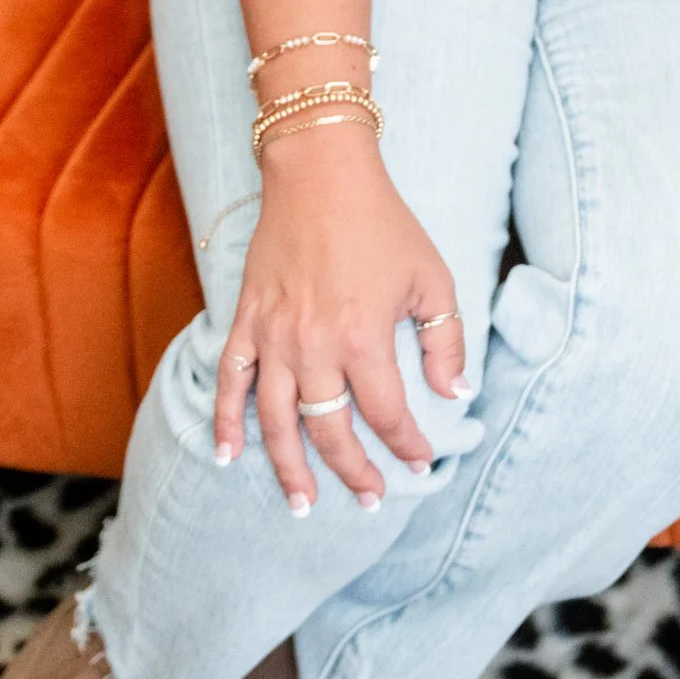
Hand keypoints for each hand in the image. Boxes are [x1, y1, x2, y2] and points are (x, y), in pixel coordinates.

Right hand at [211, 132, 465, 510]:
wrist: (320, 174)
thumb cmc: (383, 224)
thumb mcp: (432, 277)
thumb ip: (446, 341)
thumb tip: (455, 394)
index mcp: (363, 336)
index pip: (386, 413)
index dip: (407, 444)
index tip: (421, 463)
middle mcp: (313, 346)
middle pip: (330, 430)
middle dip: (352, 471)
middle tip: (370, 498)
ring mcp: (273, 337)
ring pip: (276, 421)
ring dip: (289, 467)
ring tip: (303, 503)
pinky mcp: (246, 322)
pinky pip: (231, 381)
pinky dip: (224, 421)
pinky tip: (227, 456)